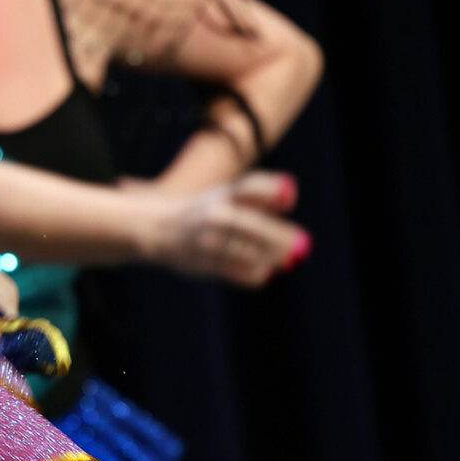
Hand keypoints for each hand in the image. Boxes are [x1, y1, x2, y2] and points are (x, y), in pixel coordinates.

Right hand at [137, 171, 309, 286]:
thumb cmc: (204, 210)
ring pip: (244, 250)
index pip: (249, 187)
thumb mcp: (226, 194)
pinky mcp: (201, 262)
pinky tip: (264, 272)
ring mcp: (205, 239)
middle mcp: (214, 213)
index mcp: (222, 193)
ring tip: (285, 261)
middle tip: (303, 245)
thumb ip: (258, 195)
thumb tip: (289, 198)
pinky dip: (254, 273)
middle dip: (279, 236)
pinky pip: (234, 271)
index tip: (291, 198)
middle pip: (250, 224)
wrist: (156, 228)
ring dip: (270, 257)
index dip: (271, 190)